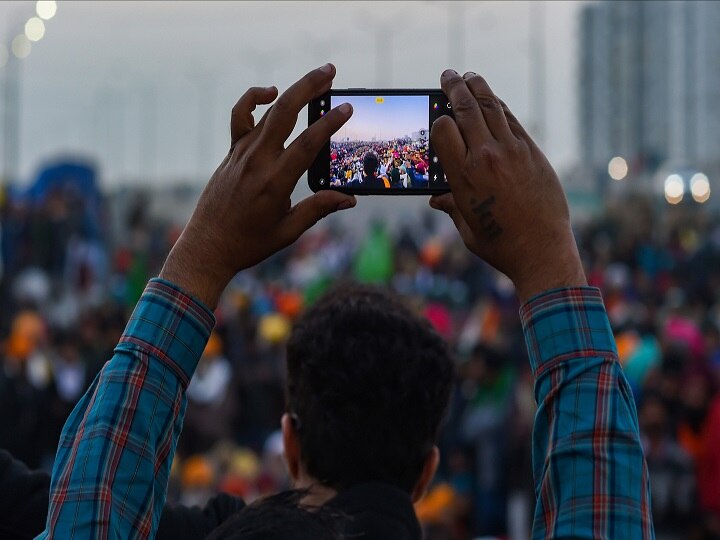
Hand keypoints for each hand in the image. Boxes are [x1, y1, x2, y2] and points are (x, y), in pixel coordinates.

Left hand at [160, 64, 355, 307]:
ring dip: (291, 90)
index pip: (306, 144)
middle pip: (285, 113)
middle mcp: (256, 162)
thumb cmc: (249, 243)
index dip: (329, 124)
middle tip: (330, 71)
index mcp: (274, 183)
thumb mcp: (288, 231)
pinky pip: (241, 117)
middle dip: (309, 88)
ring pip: (267, 111)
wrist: (207, 246)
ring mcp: (241, 154)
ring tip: (314, 78)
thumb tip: (349, 199)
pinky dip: (254, 100)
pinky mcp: (231, 153)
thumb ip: (318, 209)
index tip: (347, 109)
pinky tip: (271, 94)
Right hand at [429, 70, 585, 301]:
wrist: (542, 251)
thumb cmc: (499, 244)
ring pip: (491, 107)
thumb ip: (451, 206)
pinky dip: (500, 107)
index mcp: (463, 176)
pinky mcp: (532, 153)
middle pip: (466, 109)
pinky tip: (493, 101)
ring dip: (478, 88)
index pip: (443, 129)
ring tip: (469, 77)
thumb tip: (436, 199)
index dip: (438, 119)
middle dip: (454, 88)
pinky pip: (512, 121)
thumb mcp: (466, 226)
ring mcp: (512, 151)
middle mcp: (486, 157)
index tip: (437, 118)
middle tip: (447, 75)